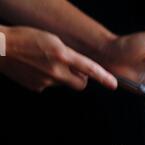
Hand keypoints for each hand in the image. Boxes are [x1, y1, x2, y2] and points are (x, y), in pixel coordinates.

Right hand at [0, 26, 116, 91]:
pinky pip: (49, 86)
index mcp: (62, 55)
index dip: (103, 77)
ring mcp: (47, 82)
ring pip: (63, 84)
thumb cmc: (25, 38)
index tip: (114, 85)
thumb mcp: (52, 40)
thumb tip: (79, 69)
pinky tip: (36, 69)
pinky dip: (46, 79)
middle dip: (80, 79)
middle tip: (72, 70)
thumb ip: (68, 55)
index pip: (89, 68)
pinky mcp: (38, 88)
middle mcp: (56, 71)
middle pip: (80, 84)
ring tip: (45, 63)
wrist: (1, 48)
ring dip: (60, 76)